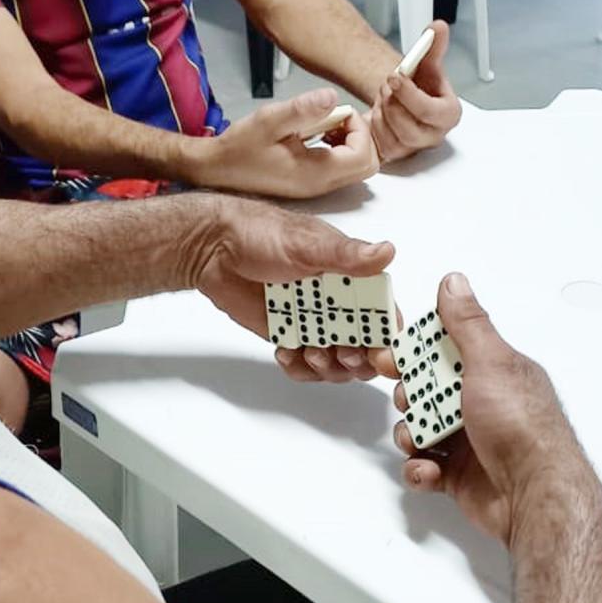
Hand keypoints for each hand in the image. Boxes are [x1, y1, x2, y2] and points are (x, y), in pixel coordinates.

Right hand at [189, 87, 379, 197]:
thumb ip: (302, 109)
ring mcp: (315, 187)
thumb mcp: (269, 120)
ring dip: (350, 141)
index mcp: (316, 173)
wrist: (215, 169)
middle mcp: (321, 185)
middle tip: (337, 117)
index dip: (358, 128)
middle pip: (368, 166)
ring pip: (356, 168)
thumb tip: (332, 96)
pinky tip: (317, 133)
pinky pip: (340, 168)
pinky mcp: (309, 183)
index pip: (364, 155)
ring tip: (326, 123)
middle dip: (360, 136)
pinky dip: (339, 148)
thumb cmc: (239, 147)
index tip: (336, 111)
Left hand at [190, 194, 399, 383]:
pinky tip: (284, 351)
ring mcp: (314, 321)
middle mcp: (338, 302)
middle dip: (357, 360)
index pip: (383, 315)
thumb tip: (387, 252)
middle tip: (340, 355)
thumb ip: (347, 256)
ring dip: (328, 368)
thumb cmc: (262, 234)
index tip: (377, 352)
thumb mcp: (308, 244)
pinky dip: (299, 368)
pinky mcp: (289, 334)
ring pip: (336, 362)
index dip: (386, 338)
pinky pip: (304, 365)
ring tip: (308, 352)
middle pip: (365, 347)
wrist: (214, 248)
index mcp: (352, 277)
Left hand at [370, 22, 461, 162]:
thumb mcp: (426, 63)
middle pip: (408, 127)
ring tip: (384, 96)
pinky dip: (373, 125)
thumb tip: (437, 27)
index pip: (431, 111)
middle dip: (392, 102)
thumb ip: (433, 46)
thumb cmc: (419, 85)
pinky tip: (378, 111)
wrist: (403, 99)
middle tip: (386, 84)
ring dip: (382, 112)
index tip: (395, 76)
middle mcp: (434, 135)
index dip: (410, 94)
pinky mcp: (395, 153)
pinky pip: (379, 145)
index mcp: (449, 114)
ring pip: (392, 136)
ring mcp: (414, 147)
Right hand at [393, 273, 591, 546]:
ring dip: (409, 434)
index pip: (444, 351)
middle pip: (426, 390)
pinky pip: (425, 467)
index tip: (391, 357)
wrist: (534, 496)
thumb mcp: (491, 362)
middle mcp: (480, 403)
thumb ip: (467, 323)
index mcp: (492, 372)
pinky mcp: (459, 477)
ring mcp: (469, 441)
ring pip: (420, 429)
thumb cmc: (518, 423)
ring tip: (416, 442)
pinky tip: (429, 470)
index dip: (415, 352)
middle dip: (408, 395)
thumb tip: (453, 280)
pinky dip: (420, 469)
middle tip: (406, 401)